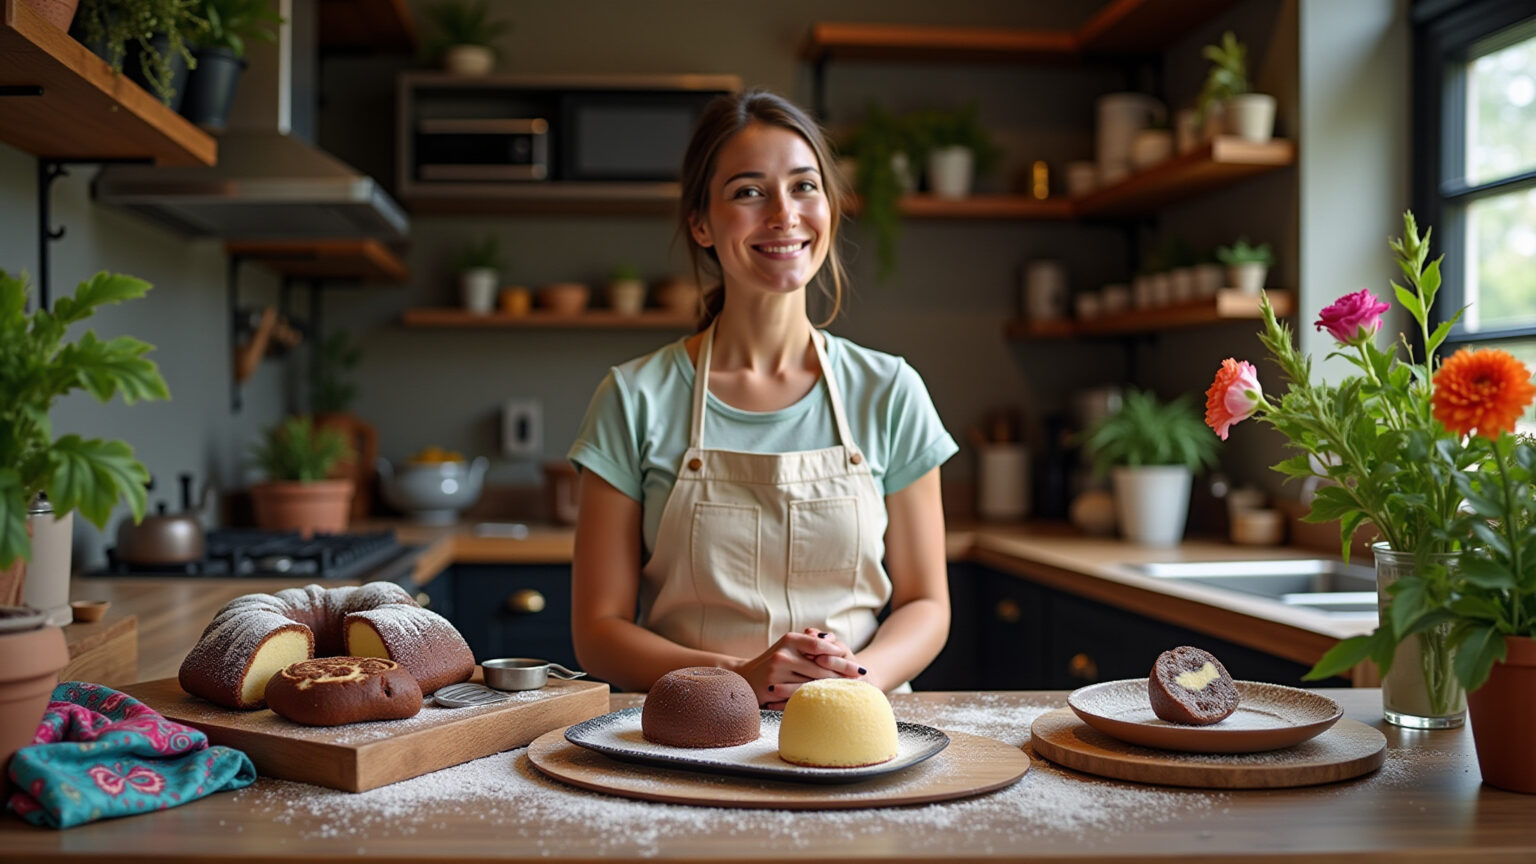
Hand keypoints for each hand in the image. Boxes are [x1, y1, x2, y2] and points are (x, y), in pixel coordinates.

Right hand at [735, 631, 859, 708]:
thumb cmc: (774, 661)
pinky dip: (816, 698)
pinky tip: (829, 701)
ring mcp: (777, 672)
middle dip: (842, 673)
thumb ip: (808, 642)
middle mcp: (783, 654)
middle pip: (820, 666)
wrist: (746, 677)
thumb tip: (832, 639)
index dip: (839, 655)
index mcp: (789, 640)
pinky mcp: (772, 688)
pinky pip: (799, 695)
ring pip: (812, 682)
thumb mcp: (789, 646)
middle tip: (861, 678)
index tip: (854, 661)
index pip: (820, 646)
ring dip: (833, 687)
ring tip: (851, 691)